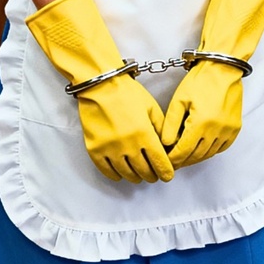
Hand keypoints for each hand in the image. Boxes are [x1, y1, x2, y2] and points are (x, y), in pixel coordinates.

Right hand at [25, 0, 173, 182]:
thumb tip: (168, 146)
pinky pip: (107, 171)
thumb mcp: (151, 107)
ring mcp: (109, 150)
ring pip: (126, 174)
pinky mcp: (95, 150)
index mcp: (144, 134)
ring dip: (136, 177)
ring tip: (141, 175)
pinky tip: (122, 175)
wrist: (101, 87)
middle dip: (152, 175)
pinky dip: (117, 175)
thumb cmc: (129, 93)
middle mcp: (127, 146)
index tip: (168, 176)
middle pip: (143, 171)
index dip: (166, 171)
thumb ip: (161, 128)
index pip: (159, 162)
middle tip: (156, 174)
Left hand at [162, 62, 243, 168]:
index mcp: (201, 123)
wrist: (223, 68)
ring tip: (186, 153)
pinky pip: (222, 147)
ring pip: (209, 154)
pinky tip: (202, 146)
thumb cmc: (201, 80)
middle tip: (173, 159)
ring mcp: (228, 130)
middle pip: (196, 156)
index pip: (183, 152)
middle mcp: (217, 130)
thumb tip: (165, 144)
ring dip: (196, 157)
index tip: (165, 159)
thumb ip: (170, 124)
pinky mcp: (236, 127)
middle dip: (183, 160)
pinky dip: (210, 150)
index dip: (172, 159)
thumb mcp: (179, 100)